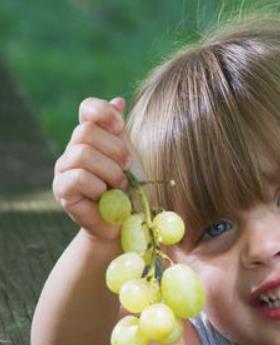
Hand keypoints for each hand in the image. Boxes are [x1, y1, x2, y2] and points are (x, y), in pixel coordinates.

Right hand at [53, 97, 131, 241]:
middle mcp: (74, 148)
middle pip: (87, 131)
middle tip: (127, 169)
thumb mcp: (131, 156)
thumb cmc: (132, 189)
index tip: (121, 128)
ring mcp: (64, 168)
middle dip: (115, 151)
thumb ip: (121, 131)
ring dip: (110, 172)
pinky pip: (79, 177)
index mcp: (93, 136)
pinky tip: (105, 198)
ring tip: (119, 186)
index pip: (88, 108)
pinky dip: (99, 187)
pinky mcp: (62, 189)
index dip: (105, 113)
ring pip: (82, 154)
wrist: (129, 223)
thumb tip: (118, 100)